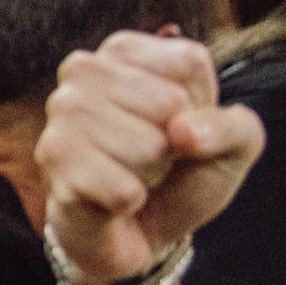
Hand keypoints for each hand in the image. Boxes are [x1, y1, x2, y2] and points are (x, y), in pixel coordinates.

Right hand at [37, 30, 263, 284]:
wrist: (136, 233)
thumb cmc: (180, 175)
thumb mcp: (233, 144)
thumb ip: (233, 126)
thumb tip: (182, 131)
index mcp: (124, 51)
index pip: (189, 64)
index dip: (200, 106)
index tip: (178, 126)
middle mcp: (83, 72)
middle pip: (169, 103)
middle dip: (174, 143)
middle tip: (151, 157)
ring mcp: (62, 115)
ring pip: (147, 146)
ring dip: (149, 175)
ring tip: (129, 175)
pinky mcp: (52, 162)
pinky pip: (122, 189)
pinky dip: (129, 203)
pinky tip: (112, 202)